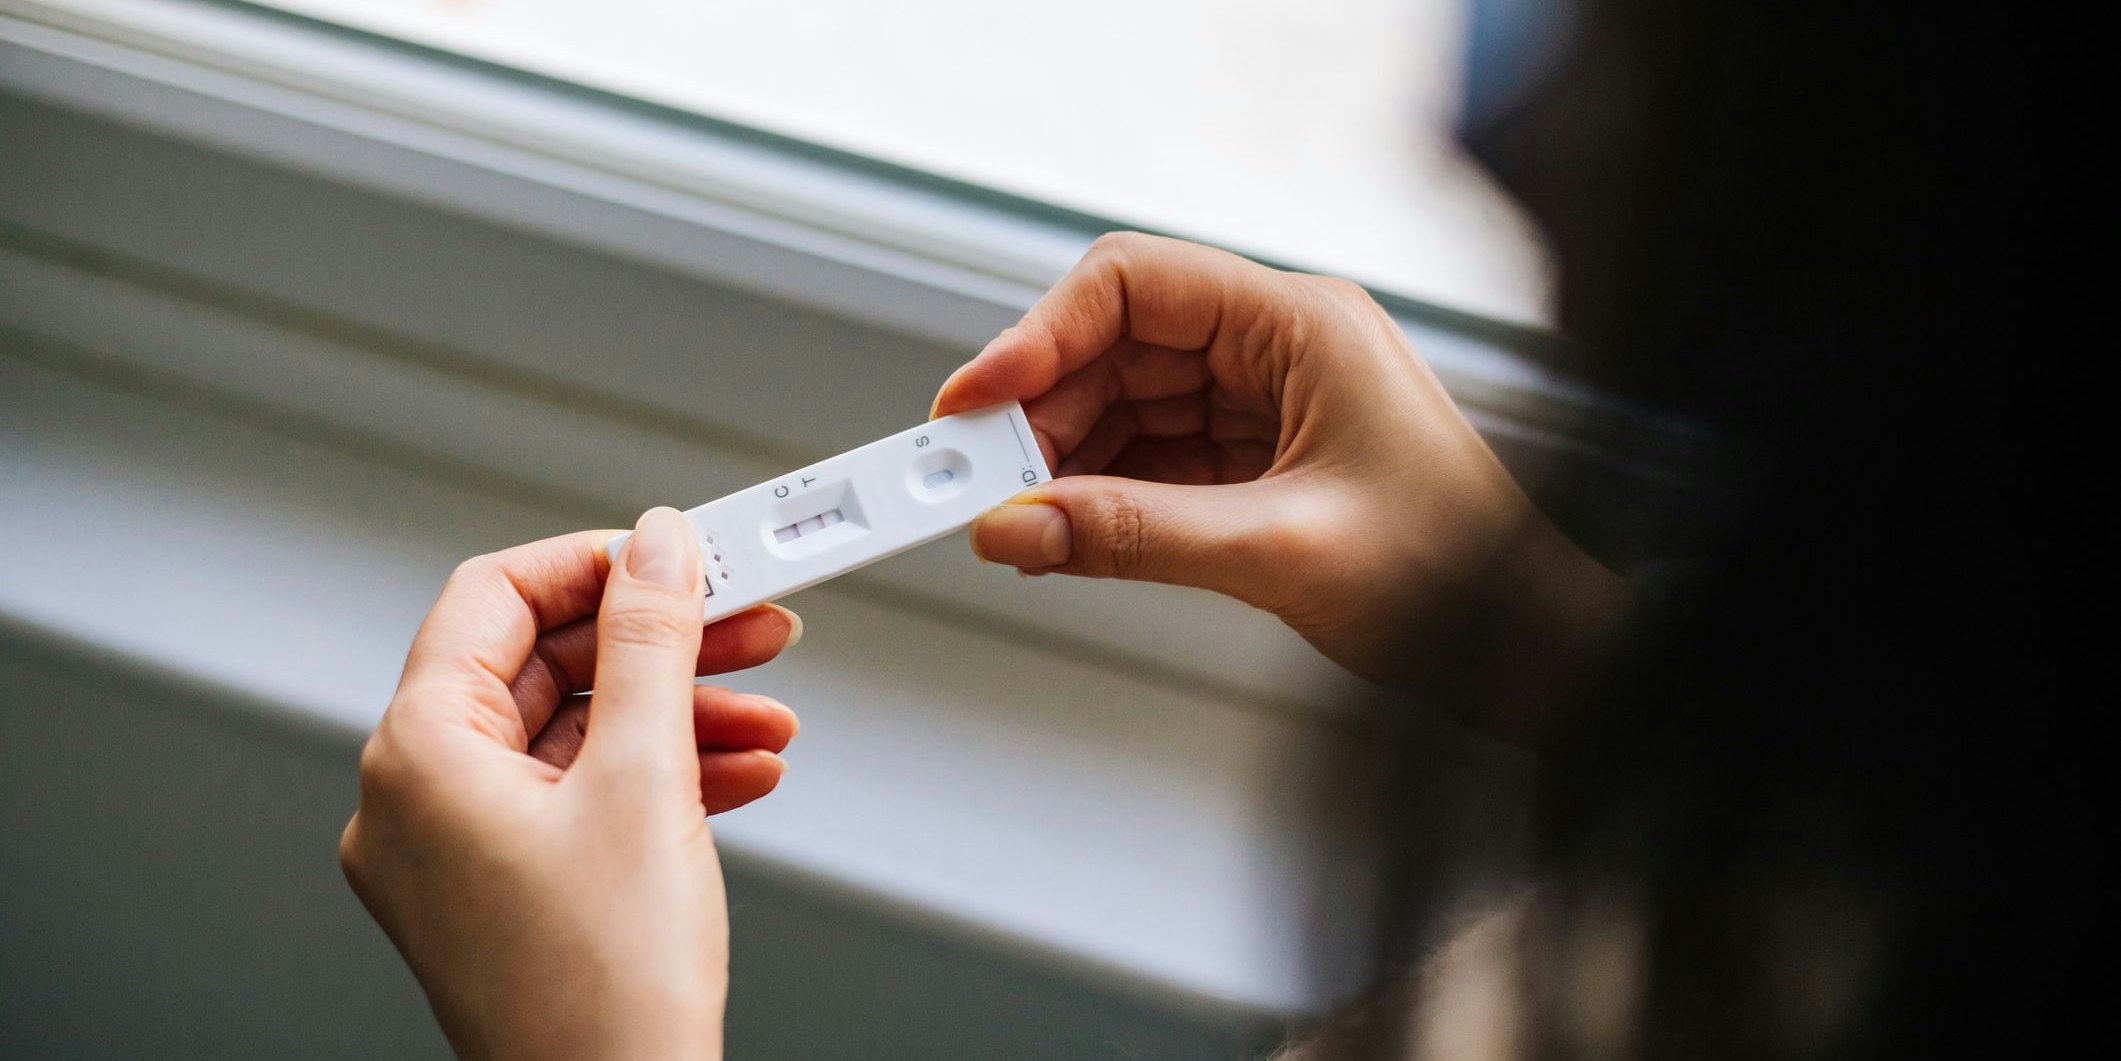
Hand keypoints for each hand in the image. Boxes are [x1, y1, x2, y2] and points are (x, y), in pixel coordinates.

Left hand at [339, 508, 800, 1060]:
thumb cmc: (606, 995)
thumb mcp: (644, 780)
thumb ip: (650, 642)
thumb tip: (659, 546)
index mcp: (417, 757)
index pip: (494, 598)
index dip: (596, 566)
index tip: (678, 556)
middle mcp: (417, 800)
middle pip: (543, 667)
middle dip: (662, 649)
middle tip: (749, 626)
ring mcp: (457, 853)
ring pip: (572, 735)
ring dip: (678, 716)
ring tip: (767, 722)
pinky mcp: (505, 892)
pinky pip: (578, 797)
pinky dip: (658, 777)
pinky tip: (739, 775)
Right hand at [935, 234, 1625, 731]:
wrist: (1524, 646)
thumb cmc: (1457, 577)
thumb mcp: (1278, 552)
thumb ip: (1132, 536)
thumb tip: (1016, 527)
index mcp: (1301, 325)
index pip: (1134, 285)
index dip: (1038, 336)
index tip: (974, 401)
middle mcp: (1278, 348)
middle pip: (1117, 346)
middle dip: (1041, 412)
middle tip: (976, 480)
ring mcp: (1267, 404)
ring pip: (1125, 404)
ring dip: (1063, 459)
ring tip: (1017, 518)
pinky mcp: (1259, 462)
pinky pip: (1152, 457)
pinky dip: (1101, 493)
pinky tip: (1065, 531)